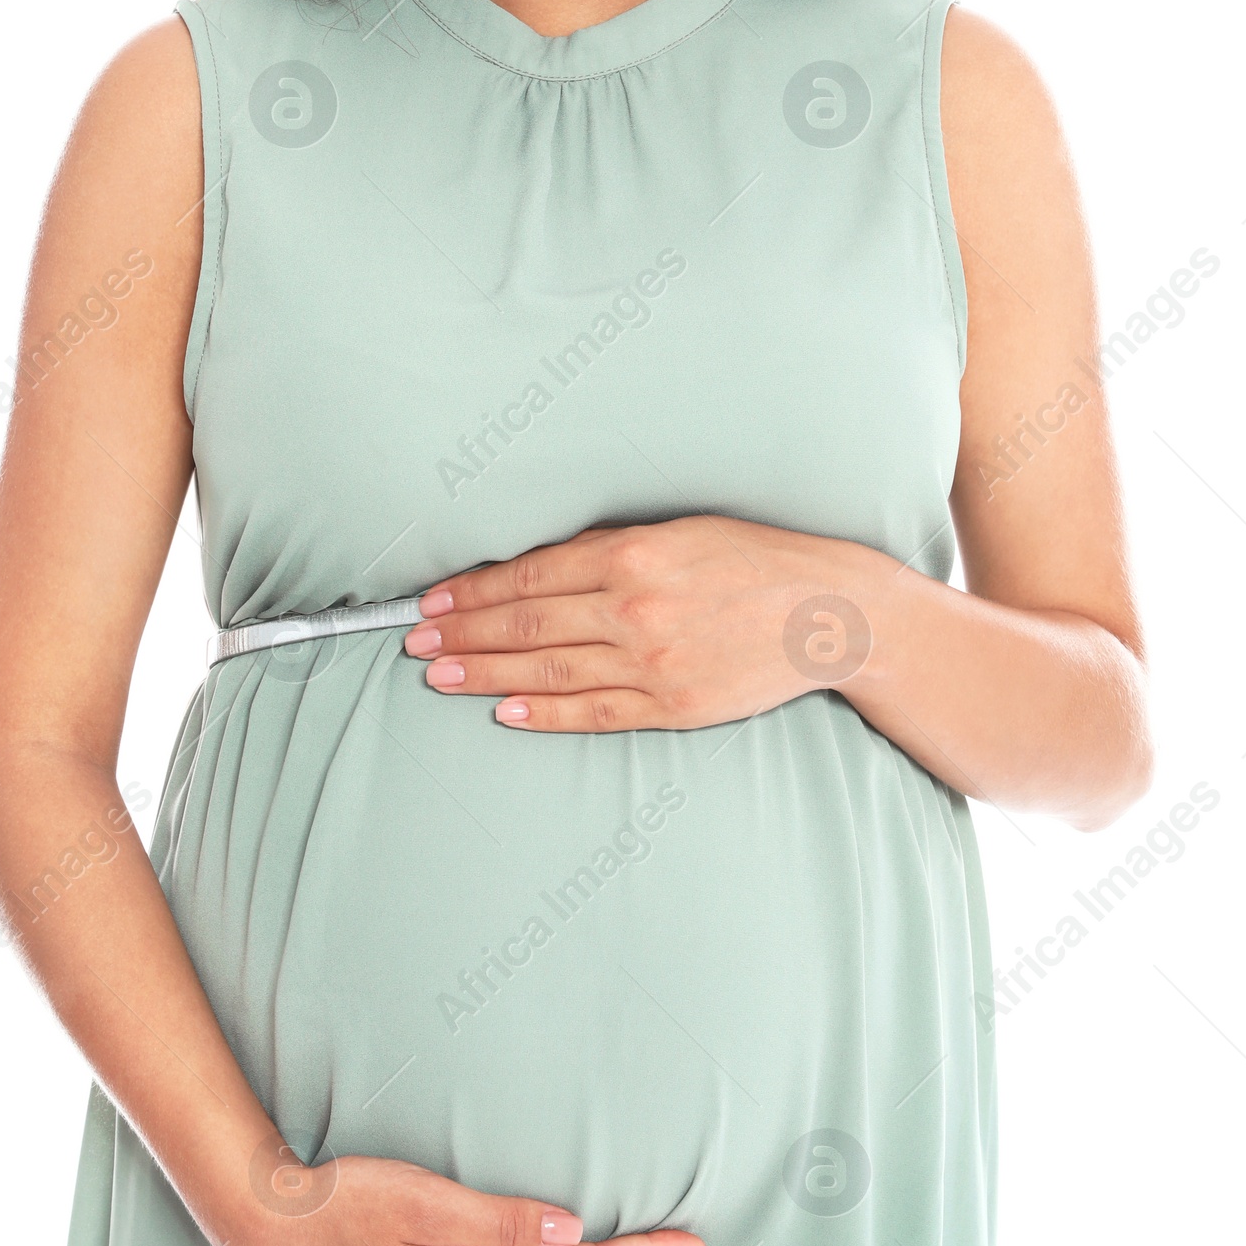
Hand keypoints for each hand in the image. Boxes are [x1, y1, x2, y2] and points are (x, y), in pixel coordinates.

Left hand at [404, 518, 879, 731]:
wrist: (829, 614)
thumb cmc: (754, 561)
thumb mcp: (680, 531)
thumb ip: (611, 548)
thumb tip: (536, 565)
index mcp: (634, 555)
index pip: (530, 576)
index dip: (473, 592)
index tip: (433, 602)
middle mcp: (637, 608)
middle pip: (527, 624)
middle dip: (463, 634)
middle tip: (416, 642)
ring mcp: (655, 662)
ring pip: (550, 669)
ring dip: (486, 674)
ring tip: (438, 676)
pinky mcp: (675, 706)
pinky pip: (596, 713)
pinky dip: (546, 713)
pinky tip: (506, 711)